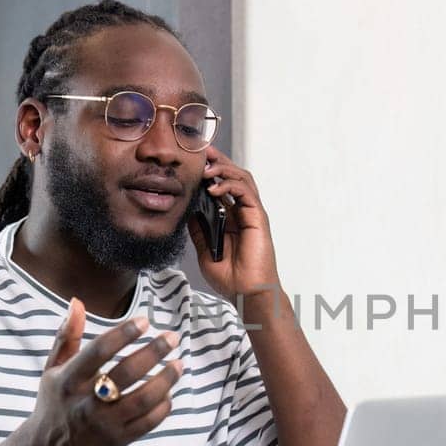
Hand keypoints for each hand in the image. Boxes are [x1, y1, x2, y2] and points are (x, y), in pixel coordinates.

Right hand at [16, 299, 182, 445]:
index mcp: (69, 380)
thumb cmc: (54, 401)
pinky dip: (163, 406)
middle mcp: (86, 402)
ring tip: (178, 363)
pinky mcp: (118, 441)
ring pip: (143, 399)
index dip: (124, 333)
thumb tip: (77, 302)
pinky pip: (148, 422)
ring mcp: (104, 424)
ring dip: (166, 379)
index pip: (99, 351)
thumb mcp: (52, 368)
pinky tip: (168, 391)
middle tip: (171, 337)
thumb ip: (67, 336)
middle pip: (127, 373)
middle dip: (154, 352)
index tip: (145, 321)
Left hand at [188, 145, 281, 299]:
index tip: (194, 160)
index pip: (222, 186)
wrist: (247, 294)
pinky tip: (213, 188)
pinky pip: (246, 192)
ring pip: (241, 178)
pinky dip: (230, 185)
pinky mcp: (258, 217)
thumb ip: (199, 231)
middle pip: (233, 176)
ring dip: (223, 169)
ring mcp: (252, 213)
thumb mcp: (205, 251)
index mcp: (231, 218)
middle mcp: (243, 212)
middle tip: (201, 151)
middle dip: (217, 161)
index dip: (210, 171)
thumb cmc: (231, 278)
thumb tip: (186, 213)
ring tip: (205, 167)